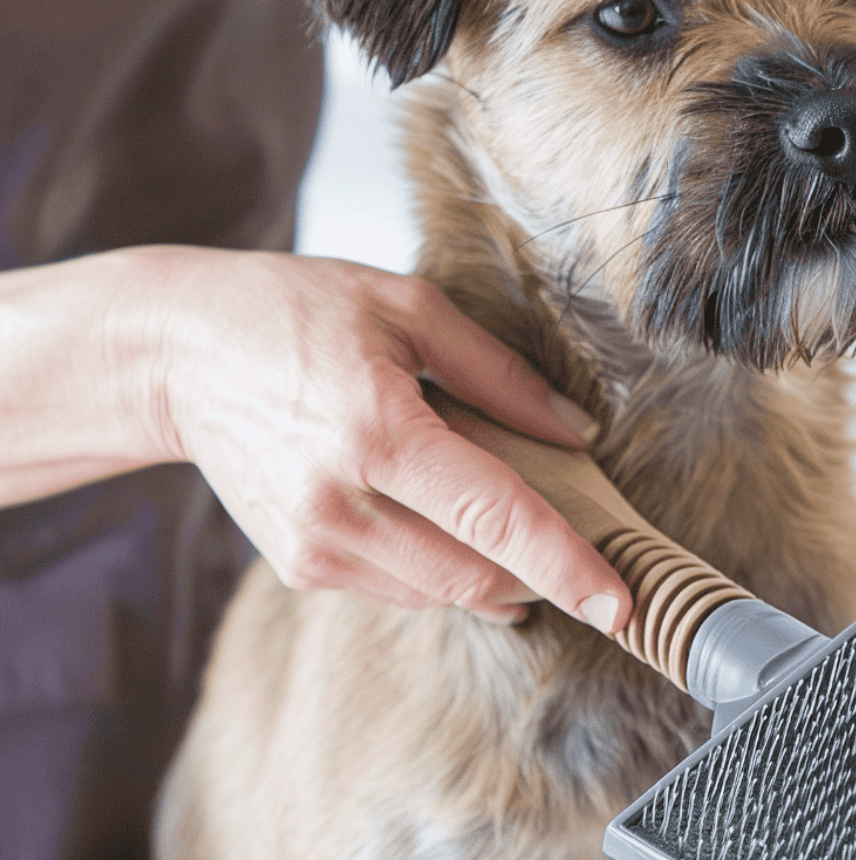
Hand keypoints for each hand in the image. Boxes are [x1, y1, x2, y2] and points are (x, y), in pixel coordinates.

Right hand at [0, 246, 628, 630]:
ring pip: (442, 592)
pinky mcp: (300, 566)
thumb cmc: (296, 313)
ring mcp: (315, 547)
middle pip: (477, 574)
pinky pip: (400, 589)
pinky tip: (440, 514)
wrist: (181, 355)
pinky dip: (442, 565)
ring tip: (504, 510)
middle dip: (541, 570)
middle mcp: (342, 506)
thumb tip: (576, 432)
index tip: (618, 604)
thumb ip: (499, 375)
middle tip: (577, 532)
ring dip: (494, 570)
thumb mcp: (408, 307)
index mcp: (379, 432)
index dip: (566, 565)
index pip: (495, 518)